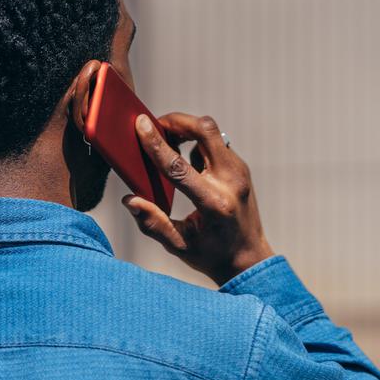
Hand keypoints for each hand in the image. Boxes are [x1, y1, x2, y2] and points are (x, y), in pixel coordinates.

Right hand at [121, 112, 273, 285]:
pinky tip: (186, 159)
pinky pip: (216, 143)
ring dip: (186, 130)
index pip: (180, 167)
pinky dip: (196, 142)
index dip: (157, 144)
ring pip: (211, 132)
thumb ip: (152, 223)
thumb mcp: (179, 246)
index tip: (141, 125)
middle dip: (176, 121)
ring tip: (166, 142)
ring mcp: (239, 172)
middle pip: (205, 131)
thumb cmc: (212, 254)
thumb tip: (129, 199)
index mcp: (213, 204)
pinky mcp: (240, 167)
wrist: (250, 259)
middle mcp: (231, 182)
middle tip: (154, 126)